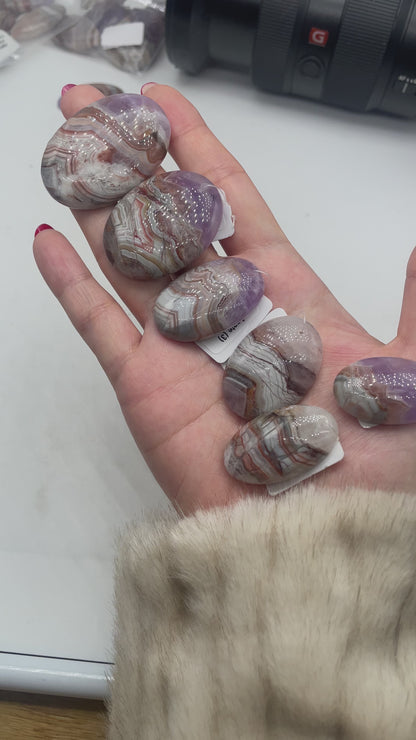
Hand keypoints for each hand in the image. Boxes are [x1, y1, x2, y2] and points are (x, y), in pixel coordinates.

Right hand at [34, 83, 415, 513]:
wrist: (319, 541)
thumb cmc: (373, 468)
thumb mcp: (409, 372)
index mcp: (286, 296)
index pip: (233, 205)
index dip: (199, 151)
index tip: (166, 106)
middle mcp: (226, 313)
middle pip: (170, 218)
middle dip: (134, 160)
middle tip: (98, 107)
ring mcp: (179, 347)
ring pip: (128, 258)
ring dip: (97, 205)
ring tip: (68, 150)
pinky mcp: (144, 387)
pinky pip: (99, 325)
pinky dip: (71, 285)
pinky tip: (48, 239)